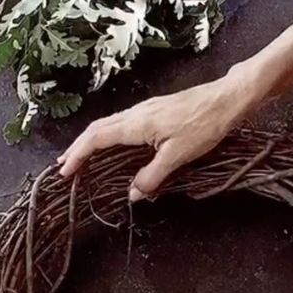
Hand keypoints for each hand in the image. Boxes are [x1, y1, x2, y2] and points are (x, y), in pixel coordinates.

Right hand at [57, 72, 248, 199]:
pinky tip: (111, 146)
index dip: (78, 155)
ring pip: (108, 124)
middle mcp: (136, 113)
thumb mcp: (178, 156)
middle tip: (64, 166)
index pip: (96, 139)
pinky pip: (121, 124)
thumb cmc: (204, 125)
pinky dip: (108, 136)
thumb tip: (132, 194)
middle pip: (97, 129)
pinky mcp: (155, 111)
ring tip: (80, 157)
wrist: (228, 99)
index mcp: (136, 124)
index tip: (65, 171)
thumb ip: (152, 176)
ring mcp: (145, 110)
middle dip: (78, 148)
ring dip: (91, 141)